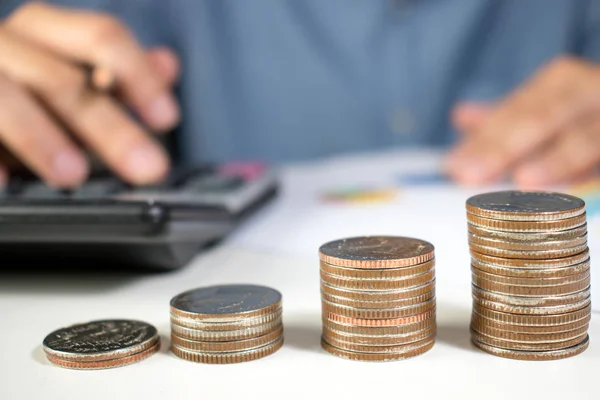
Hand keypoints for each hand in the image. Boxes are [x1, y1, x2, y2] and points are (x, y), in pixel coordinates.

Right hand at [0, 2, 180, 186]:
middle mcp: (7, 45)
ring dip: (41, 138)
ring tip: (73, 175)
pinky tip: (2, 181)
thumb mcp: (75, 80)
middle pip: (62, 80)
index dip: (139, 77)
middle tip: (147, 168)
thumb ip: (119, 74)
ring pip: (6, 99)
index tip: (167, 118)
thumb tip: (167, 65)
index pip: (101, 37)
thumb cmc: (26, 92)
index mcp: (45, 32)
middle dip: (110, 128)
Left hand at [445, 56, 599, 186]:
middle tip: (471, 174)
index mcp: (561, 82)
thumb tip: (461, 118)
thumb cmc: (576, 114)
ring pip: (587, 137)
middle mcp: (590, 92)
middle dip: (505, 147)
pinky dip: (592, 175)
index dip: (485, 139)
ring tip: (525, 180)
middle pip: (544, 119)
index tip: (455, 166)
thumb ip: (504, 118)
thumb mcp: (542, 109)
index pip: (516, 110)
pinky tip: (572, 194)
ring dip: (556, 159)